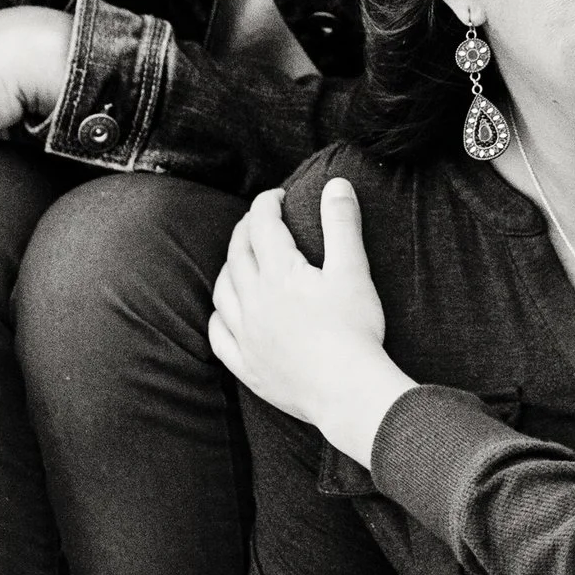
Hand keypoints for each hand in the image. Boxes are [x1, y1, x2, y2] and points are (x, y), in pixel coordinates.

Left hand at [209, 179, 413, 464]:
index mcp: (278, 273)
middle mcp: (253, 300)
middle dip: (246, 230)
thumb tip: (336, 183)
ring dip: (229, 269)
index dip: (266, 204)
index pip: (261, 225)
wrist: (348, 391)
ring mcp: (246, 335)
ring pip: (222, 292)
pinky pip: (219, 337)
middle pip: (237, 253)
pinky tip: (227, 314)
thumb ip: (342, 224)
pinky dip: (219, 318)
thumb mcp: (353, 270)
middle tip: (260, 221)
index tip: (277, 196)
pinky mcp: (247, 366)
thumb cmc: (355, 330)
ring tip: (241, 261)